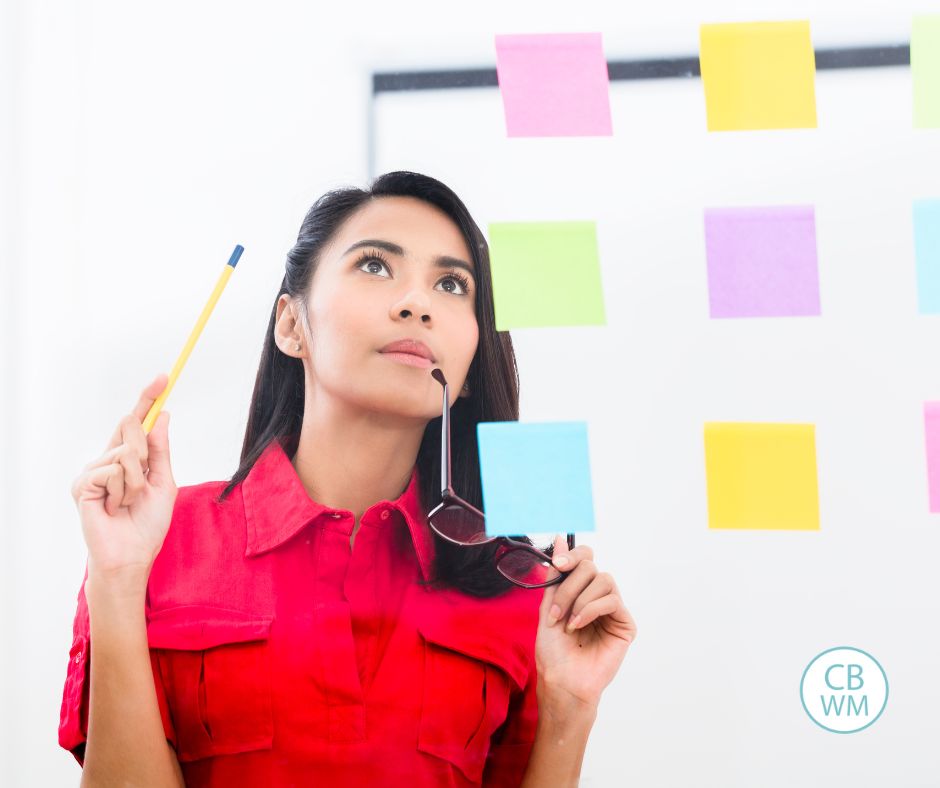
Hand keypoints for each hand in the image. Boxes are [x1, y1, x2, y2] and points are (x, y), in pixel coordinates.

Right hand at [70, 374, 177, 581]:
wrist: (132, 555)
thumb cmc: (147, 524)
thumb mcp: (163, 482)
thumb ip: (160, 450)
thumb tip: (163, 416)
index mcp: (126, 459)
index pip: (136, 422)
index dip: (148, 399)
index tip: (163, 377)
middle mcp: (106, 460)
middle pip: (130, 427)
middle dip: (145, 451)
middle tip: (143, 484)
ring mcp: (92, 471)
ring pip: (126, 452)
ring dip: (138, 481)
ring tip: (129, 503)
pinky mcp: (83, 484)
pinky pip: (114, 470)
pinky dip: (124, 490)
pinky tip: (115, 508)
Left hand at [533, 535, 636, 711]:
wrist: (561, 681)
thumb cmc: (554, 651)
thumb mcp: (547, 607)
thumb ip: (555, 577)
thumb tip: (559, 540)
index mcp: (580, 591)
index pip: (585, 559)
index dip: (573, 555)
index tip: (559, 563)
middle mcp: (597, 597)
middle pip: (591, 567)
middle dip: (569, 586)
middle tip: (555, 611)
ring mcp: (612, 610)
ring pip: (603, 580)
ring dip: (579, 599)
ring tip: (568, 623)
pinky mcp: (625, 624)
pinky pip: (611, 600)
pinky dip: (590, 609)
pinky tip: (578, 625)